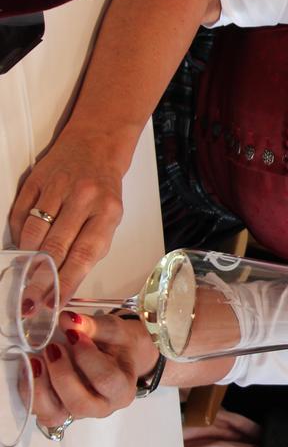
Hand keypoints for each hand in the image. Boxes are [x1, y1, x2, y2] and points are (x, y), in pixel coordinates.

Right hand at [8, 131, 126, 301]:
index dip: (67, 282)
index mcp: (108, 211)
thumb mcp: (111, 216)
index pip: (85, 255)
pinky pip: (21, 213)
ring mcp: (58, 187)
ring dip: (26, 259)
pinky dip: (18, 233)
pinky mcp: (36, 179)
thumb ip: (92, 245)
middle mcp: (84, 199)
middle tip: (29, 302)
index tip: (53, 303)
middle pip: (56, 246)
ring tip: (22, 278)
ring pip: (34, 231)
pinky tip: (20, 247)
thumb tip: (68, 281)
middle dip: (41, 279)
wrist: (97, 143)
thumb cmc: (104, 187)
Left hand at [31, 311, 159, 430]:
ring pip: (55, 414)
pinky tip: (29, 369)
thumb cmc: (117, 344)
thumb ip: (92, 326)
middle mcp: (102, 407)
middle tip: (52, 348)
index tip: (73, 334)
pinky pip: (41, 411)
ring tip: (36, 360)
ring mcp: (78, 413)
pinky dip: (30, 392)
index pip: (106, 379)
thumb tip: (67, 319)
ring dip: (40, 387)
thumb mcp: (112, 329)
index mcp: (123, 389)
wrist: (116, 356)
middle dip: (62, 375)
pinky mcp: (59, 412)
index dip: (86, 357)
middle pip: (79, 403)